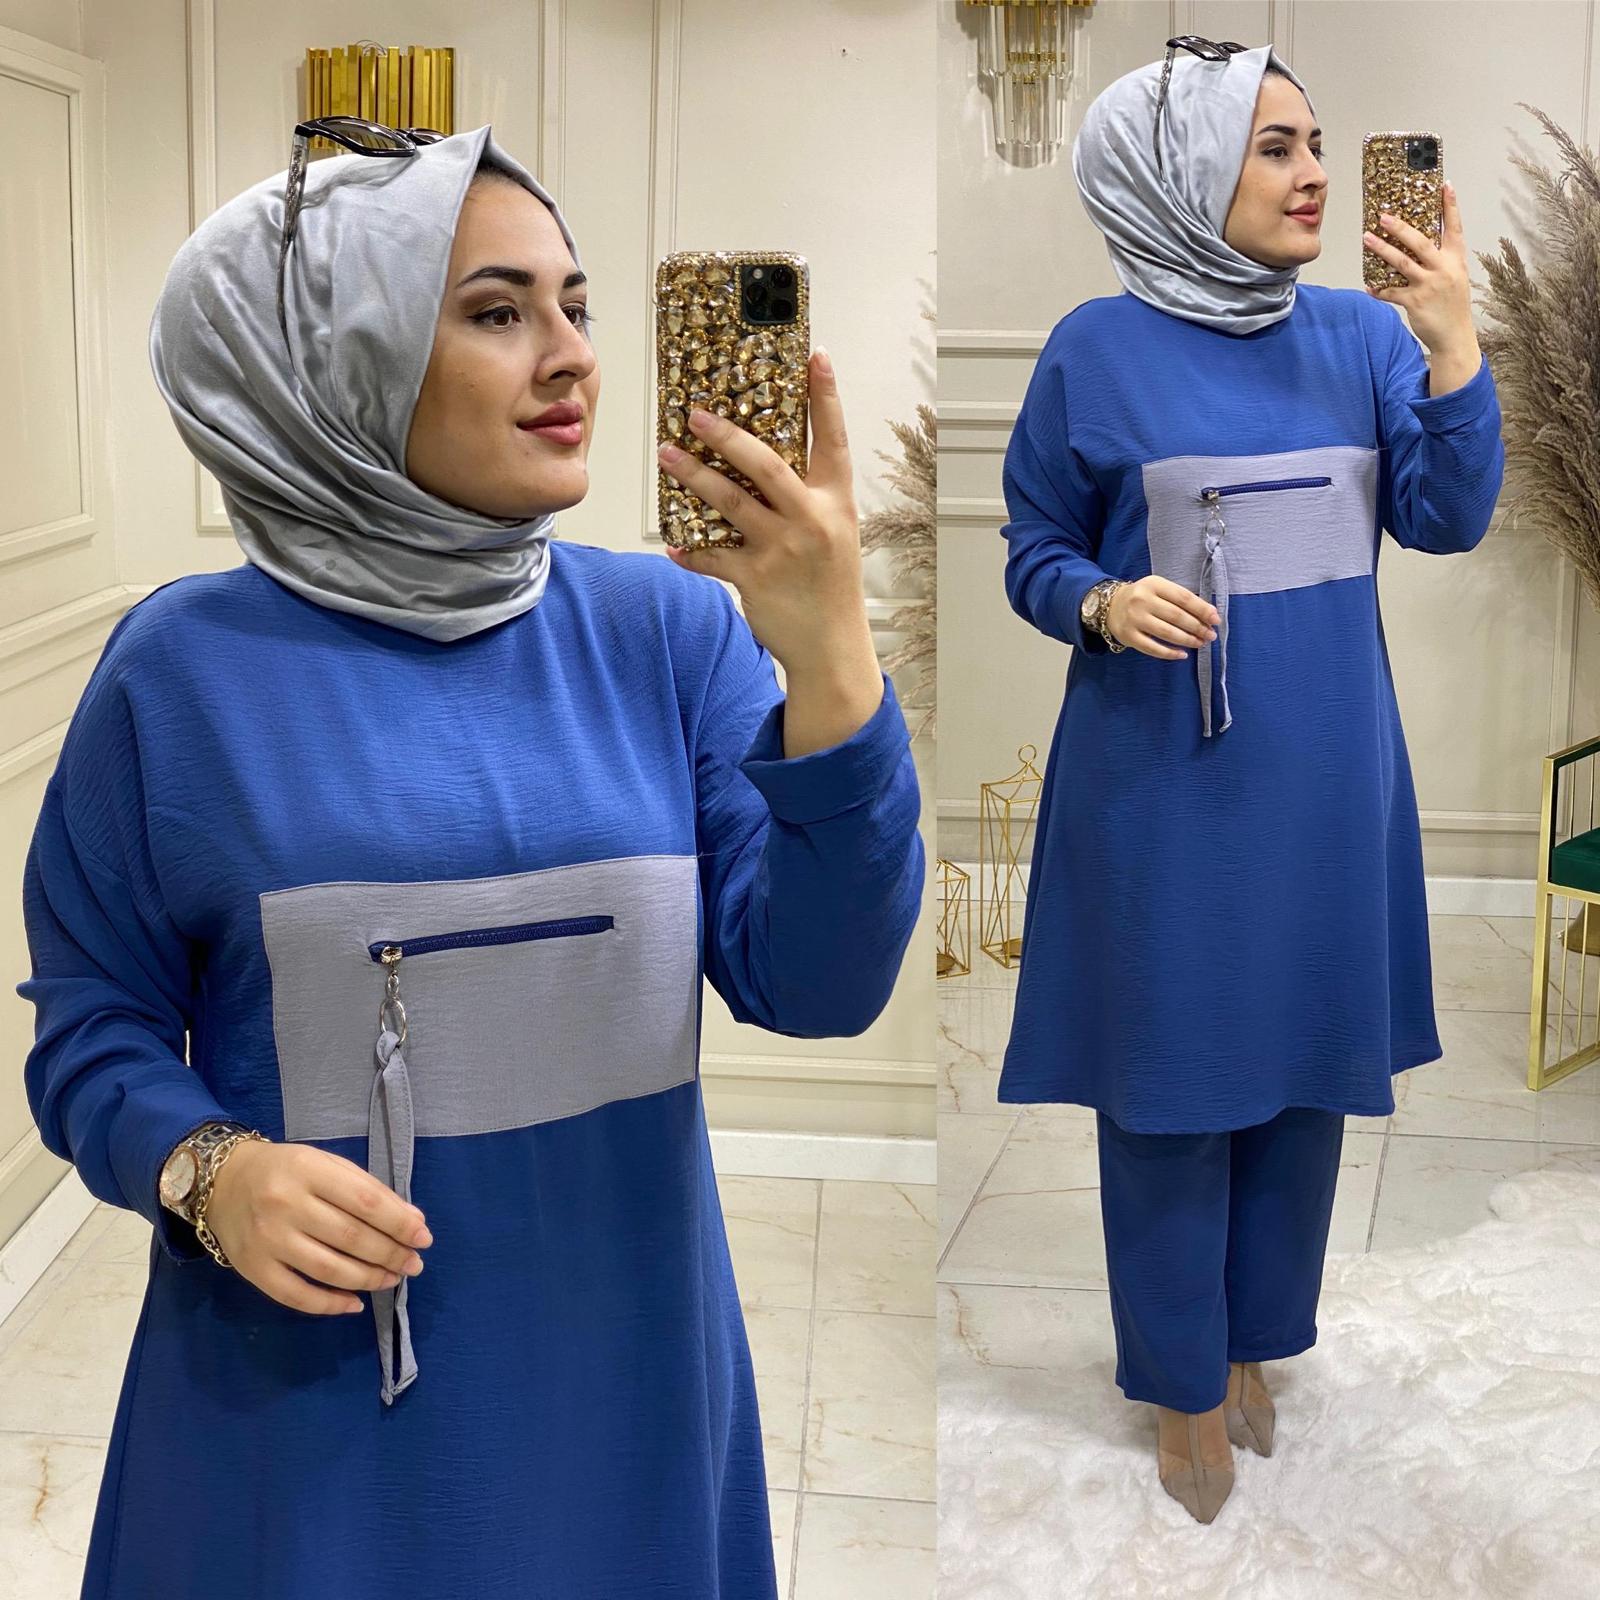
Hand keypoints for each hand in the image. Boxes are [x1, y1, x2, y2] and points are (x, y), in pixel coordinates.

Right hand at [204, 1139, 430, 1315]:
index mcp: (310, 1170)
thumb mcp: (326, 1164)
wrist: (222, 1182)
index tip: (423, 1237)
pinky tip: (355, 1303)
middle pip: (351, 1237)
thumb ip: (366, 1190)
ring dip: (369, 1279)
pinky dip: (330, 1304)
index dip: (399, 1223)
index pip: (366, 1201)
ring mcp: (267, 1240)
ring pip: (329, 1269)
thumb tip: (411, 1222)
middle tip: (414, 1264)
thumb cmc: (287, 1171)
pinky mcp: (253, 1269)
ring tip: (392, 1279)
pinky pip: (297, 1295)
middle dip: (390, 1254)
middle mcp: (286, 1204)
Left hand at [655, 349, 882, 755]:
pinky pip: (713, 556)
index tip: (816, 357)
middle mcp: (812, 521)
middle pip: (765, 464)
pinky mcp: (756, 580)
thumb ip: (806, 502)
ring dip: (693, 476)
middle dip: (728, 435)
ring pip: (730, 502)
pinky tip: (675, 545)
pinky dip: (691, 550)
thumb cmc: (830, 589)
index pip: (834, 440)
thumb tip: (762, 468)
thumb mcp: (834, 537)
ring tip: (667, 455)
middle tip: (696, 413)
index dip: (826, 398)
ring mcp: (782, 550)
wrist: (833, 648)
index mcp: (836, 504)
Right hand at [1105, 576, 1218, 660]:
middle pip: (1177, 616)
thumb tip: (1208, 615)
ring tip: (1200, 643)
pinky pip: (1153, 648)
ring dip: (1188, 640)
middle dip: (1198, 627)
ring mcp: (1134, 619)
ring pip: (1167, 633)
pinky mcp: (1129, 636)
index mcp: (1154, 584)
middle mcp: (1142, 600)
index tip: (1215, 620)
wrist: (1110, 605)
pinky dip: (1170, 653)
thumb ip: (1180, 599)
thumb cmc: (1142, 597)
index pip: (1183, 598)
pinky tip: (1182, 654)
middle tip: (1210, 635)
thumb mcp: (1159, 589)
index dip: (1202, 609)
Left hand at [1363, 180, 1477, 360]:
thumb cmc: (1452, 305)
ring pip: (1401, 262)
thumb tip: (1421, 246)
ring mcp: (1429, 285)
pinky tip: (1369, 287)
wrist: (1455, 336)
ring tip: (1367, 238)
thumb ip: (1441, 261)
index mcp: (1456, 260)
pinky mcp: (1415, 302)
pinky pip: (1391, 292)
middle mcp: (1444, 269)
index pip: (1454, 227)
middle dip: (1400, 228)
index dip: (1450, 206)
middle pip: (1420, 242)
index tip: (1445, 185)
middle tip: (1383, 216)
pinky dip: (1378, 289)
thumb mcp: (1455, 277)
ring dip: (1382, 250)